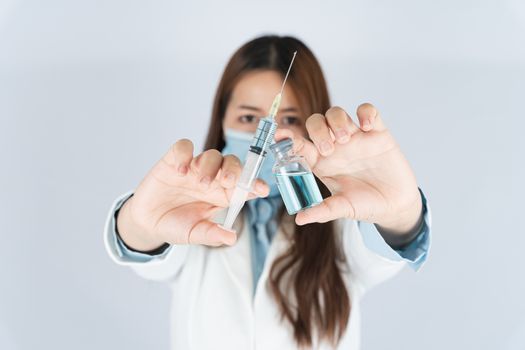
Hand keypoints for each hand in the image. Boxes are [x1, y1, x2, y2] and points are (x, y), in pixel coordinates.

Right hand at [117, 139, 268, 249]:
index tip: (262, 189)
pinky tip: (180, 170)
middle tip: (227, 182)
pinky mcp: (174, 160)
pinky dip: (184, 154)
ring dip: (210, 166)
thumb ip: (212, 234)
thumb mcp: (194, 234)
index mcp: (222, 195)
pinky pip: (183, 147)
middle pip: (232, 163)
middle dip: (234, 170)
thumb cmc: (175, 226)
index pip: (245, 185)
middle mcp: (212, 178)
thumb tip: (232, 238)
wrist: (147, 221)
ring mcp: (194, 167)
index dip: (255, 184)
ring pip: (212, 154)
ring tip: (200, 183)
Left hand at [275, 103, 422, 239]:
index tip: (280, 135)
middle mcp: (335, 146)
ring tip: (345, 140)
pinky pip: (368, 110)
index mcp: (321, 162)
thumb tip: (299, 219)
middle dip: (317, 130)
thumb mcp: (342, 208)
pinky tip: (367, 127)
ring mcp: (355, 137)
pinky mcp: (377, 132)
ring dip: (336, 121)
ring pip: (337, 113)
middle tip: (327, 150)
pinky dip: (366, 113)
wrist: (395, 205)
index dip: (288, 138)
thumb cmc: (366, 205)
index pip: (300, 144)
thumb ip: (322, 211)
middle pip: (315, 122)